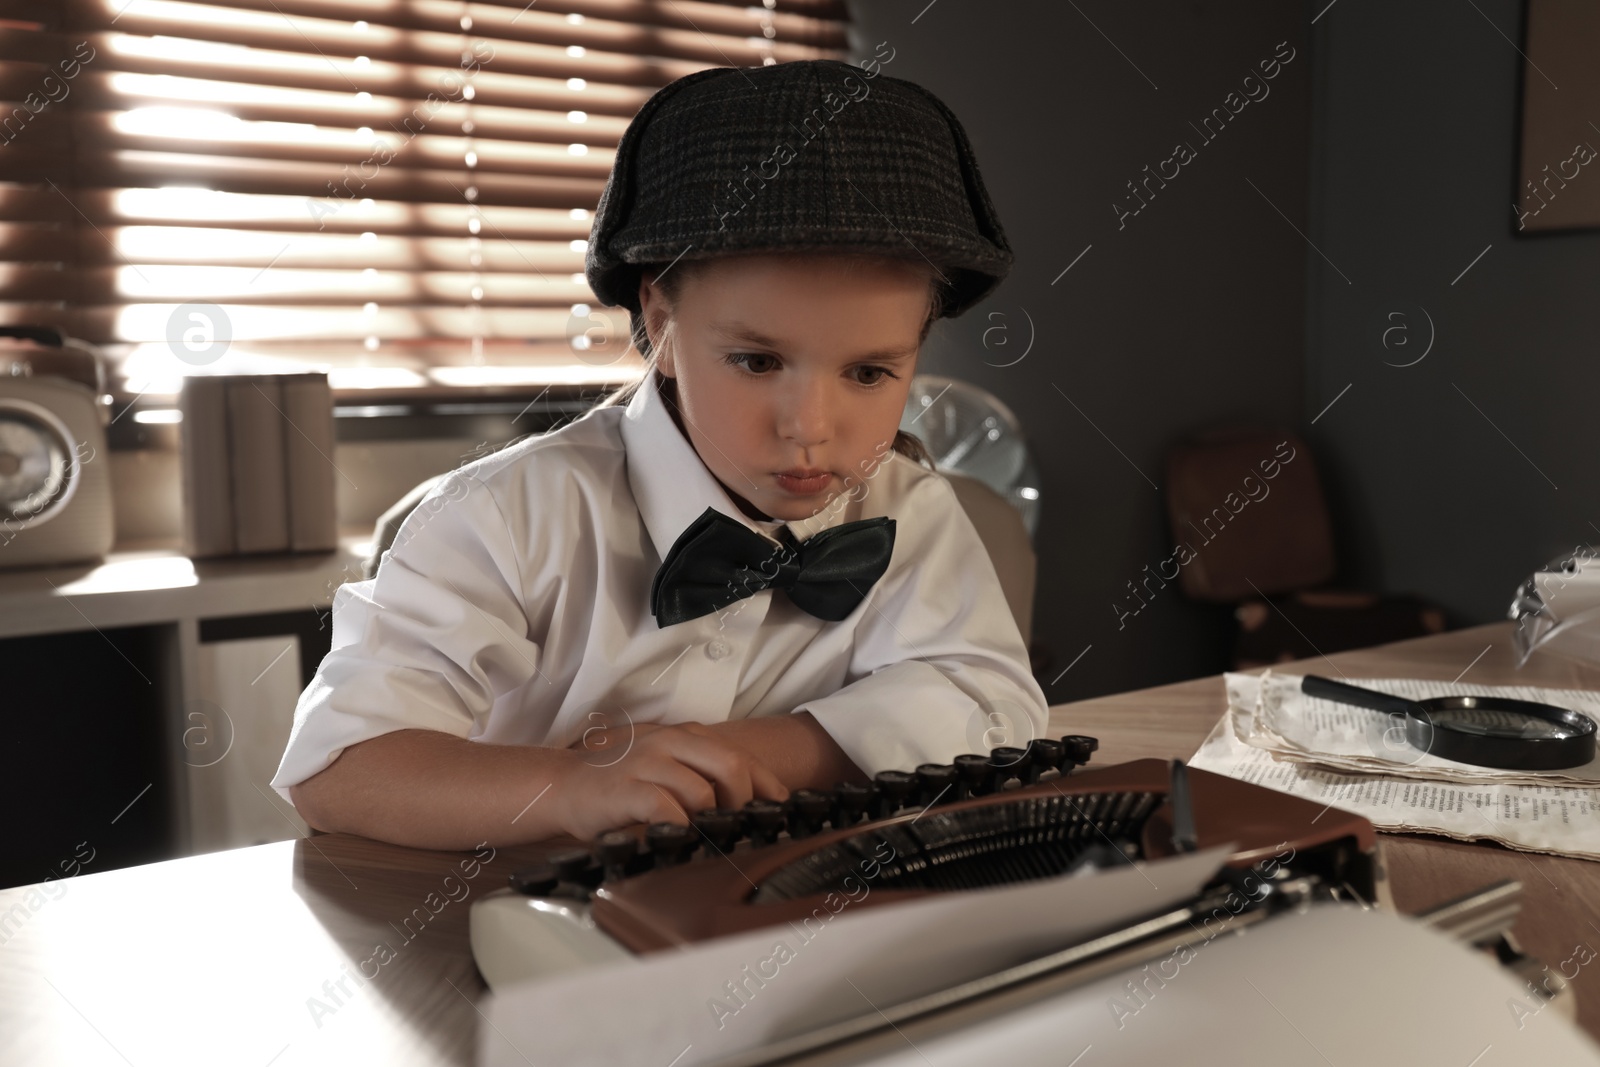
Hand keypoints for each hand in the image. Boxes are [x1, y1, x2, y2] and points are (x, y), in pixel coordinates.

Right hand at [553, 721, 788, 839]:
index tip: (782, 809)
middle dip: (746, 801)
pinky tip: (679, 839)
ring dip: (712, 821)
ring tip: (709, 838)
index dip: (768, 784)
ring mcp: (647, 763)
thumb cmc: (620, 783)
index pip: (741, 756)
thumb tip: (750, 803)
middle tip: (742, 827)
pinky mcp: (627, 789)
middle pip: (731, 766)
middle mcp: (669, 742)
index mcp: (685, 735)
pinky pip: (667, 810)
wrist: (563, 787)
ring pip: (702, 791)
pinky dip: (681, 829)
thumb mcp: (666, 766)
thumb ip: (701, 774)